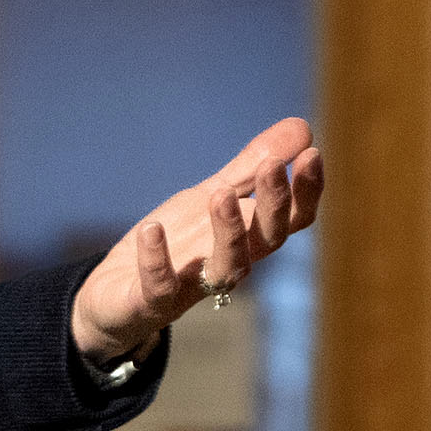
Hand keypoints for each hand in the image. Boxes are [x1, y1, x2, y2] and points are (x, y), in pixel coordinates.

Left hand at [70, 116, 324, 365]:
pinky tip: (151, 228)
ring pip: (227, 269)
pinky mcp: (152, 303)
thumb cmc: (176, 243)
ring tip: (220, 194)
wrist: (119, 293)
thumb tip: (304, 127)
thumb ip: (251, 167)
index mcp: (248, 237)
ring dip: (228, 232)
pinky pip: (160, 287)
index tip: (311, 154)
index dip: (306, 191)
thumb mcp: (211, 195)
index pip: (292, 219)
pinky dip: (157, 260)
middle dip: (274, 204)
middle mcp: (229, 263)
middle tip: (272, 165)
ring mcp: (193, 286)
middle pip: (267, 240)